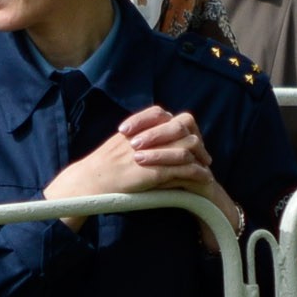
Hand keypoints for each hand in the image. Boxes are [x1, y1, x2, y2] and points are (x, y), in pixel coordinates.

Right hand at [43, 106, 211, 231]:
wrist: (89, 181)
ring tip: (207, 167)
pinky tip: (205, 178)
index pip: (164, 115)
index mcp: (135, 127)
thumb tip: (152, 138)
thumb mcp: (117, 143)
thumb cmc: (101, 166)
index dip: (178, 125)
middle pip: (181, 126)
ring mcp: (150, 153)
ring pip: (186, 146)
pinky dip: (197, 173)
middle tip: (204, 155)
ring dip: (200, 157)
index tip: (187, 138)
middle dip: (195, 139)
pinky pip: (183, 170)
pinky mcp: (154, 171)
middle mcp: (144, 135)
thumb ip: (135, 136)